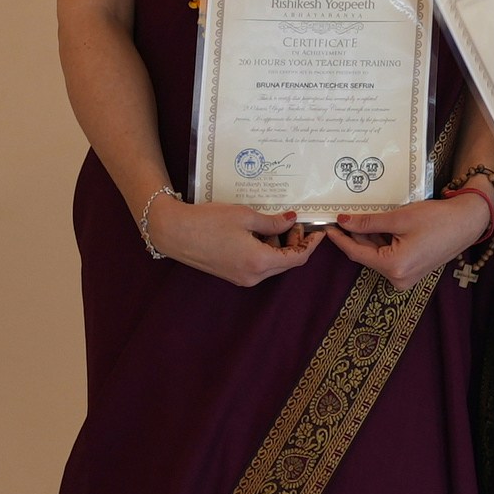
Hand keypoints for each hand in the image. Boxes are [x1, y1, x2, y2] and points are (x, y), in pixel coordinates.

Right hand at [144, 194, 317, 286]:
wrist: (174, 232)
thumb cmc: (208, 221)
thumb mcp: (245, 216)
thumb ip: (273, 222)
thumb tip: (292, 220)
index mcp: (259, 262)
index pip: (297, 257)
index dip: (311, 244)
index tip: (319, 230)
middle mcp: (252, 275)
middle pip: (287, 262)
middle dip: (295, 242)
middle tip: (294, 220)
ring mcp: (241, 277)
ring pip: (273, 264)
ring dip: (279, 245)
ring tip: (273, 222)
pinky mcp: (232, 274)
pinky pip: (258, 264)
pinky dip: (265, 249)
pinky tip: (258, 231)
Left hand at [327, 182, 493, 290]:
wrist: (468, 222)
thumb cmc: (438, 219)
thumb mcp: (400, 218)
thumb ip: (368, 223)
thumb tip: (343, 222)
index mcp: (394, 267)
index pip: (356, 253)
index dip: (340, 238)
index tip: (328, 225)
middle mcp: (398, 279)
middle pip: (367, 255)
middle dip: (355, 237)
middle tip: (343, 217)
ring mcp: (406, 278)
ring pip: (377, 256)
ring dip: (369, 239)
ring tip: (361, 218)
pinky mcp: (412, 273)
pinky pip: (389, 258)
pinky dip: (382, 244)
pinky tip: (379, 227)